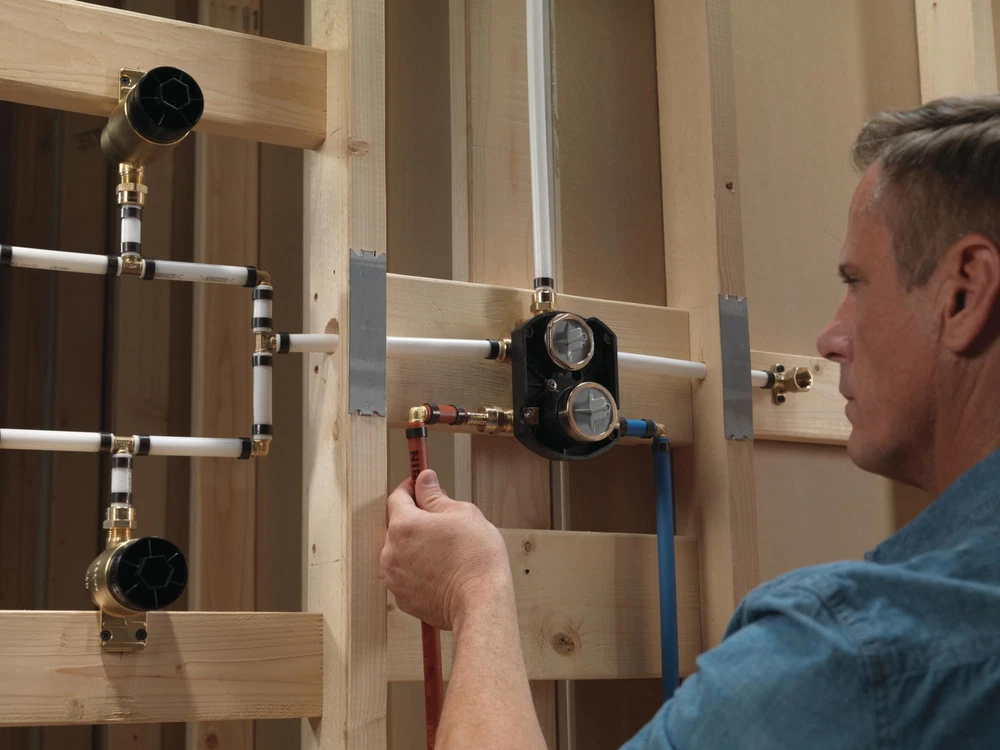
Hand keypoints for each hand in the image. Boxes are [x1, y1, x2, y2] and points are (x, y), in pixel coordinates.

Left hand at [381, 470, 511, 630]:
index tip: (419, 487)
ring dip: (416, 547)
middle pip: (398, 526)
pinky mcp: (402, 598)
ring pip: (401, 552)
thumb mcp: (462, 513)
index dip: (410, 489)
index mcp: (403, 525)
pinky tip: (441, 570)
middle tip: (443, 524)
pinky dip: (418, 570)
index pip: (397, 497)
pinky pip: (406, 575)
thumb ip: (435, 496)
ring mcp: (394, 578)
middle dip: (416, 521)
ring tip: (444, 551)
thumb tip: (425, 481)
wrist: (482, 602)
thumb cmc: (476, 558)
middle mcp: (391, 552)